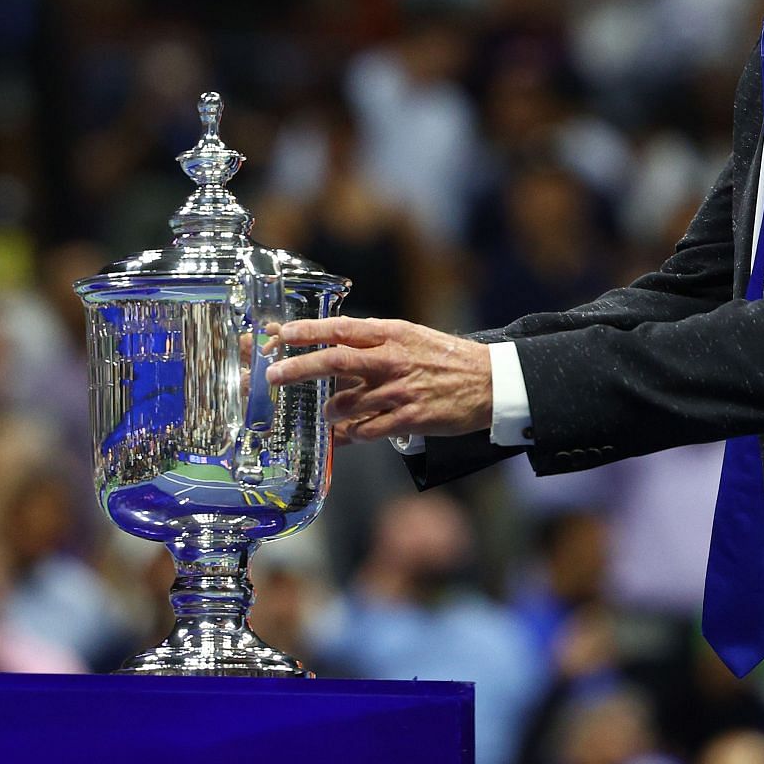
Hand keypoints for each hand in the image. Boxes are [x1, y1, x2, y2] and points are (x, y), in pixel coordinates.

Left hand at [265, 317, 492, 445]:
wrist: (490, 382)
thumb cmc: (448, 359)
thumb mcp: (412, 336)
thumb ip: (376, 338)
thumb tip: (338, 336)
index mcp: (392, 334)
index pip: (341, 328)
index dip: (308, 331)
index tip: (281, 334)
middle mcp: (391, 360)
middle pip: (334, 361)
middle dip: (298, 368)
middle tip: (273, 375)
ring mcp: (399, 390)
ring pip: (346, 403)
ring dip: (328, 411)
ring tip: (326, 413)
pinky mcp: (409, 418)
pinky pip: (367, 431)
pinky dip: (351, 435)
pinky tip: (346, 435)